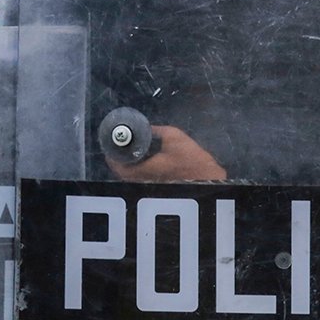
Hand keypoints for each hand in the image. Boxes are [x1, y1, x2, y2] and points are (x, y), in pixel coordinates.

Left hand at [107, 125, 226, 181]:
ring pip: (131, 179)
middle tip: (120, 148)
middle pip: (122, 174)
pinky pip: (140, 181)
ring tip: (130, 154)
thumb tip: (145, 128)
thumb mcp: (174, 137)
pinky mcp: (156, 191)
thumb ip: (157, 131)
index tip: (111, 146)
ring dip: (128, 168)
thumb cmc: (191, 160)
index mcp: (143, 170)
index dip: (112, 156)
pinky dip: (138, 173)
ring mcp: (149, 190)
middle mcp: (142, 183)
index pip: (118, 166)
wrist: (208, 180)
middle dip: (119, 161)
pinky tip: (144, 163)